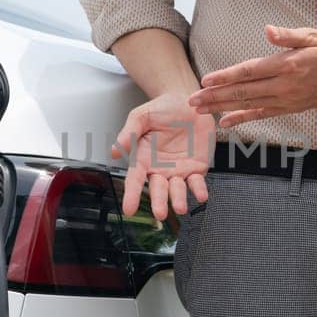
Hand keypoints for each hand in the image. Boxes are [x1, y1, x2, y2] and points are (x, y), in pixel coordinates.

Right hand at [111, 93, 215, 220]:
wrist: (188, 102)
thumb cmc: (162, 109)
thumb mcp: (141, 116)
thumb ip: (129, 132)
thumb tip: (114, 151)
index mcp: (143, 158)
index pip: (135, 179)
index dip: (131, 195)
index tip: (128, 209)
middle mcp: (160, 168)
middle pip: (158, 189)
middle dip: (159, 202)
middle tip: (159, 213)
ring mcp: (179, 170)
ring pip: (178, 189)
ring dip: (179, 199)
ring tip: (180, 207)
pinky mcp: (197, 167)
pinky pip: (197, 181)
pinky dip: (199, 189)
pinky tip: (201, 195)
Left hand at [189, 25, 316, 127]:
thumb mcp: (313, 35)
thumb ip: (288, 36)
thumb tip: (267, 30)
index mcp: (287, 65)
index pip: (249, 71)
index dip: (226, 77)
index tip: (206, 80)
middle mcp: (284, 85)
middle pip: (243, 92)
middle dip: (215, 96)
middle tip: (192, 100)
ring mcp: (287, 99)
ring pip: (249, 105)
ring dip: (223, 108)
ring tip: (201, 110)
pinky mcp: (291, 108)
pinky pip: (263, 114)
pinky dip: (243, 118)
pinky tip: (227, 122)